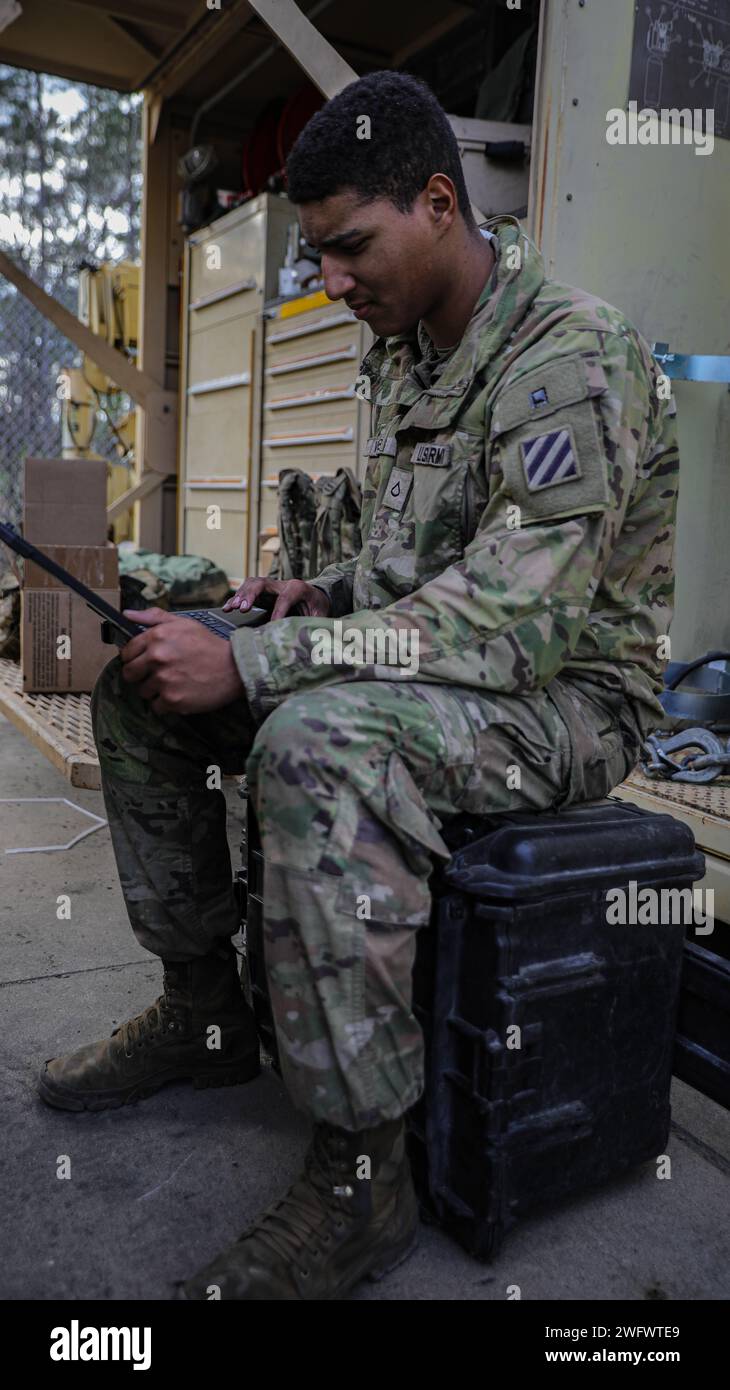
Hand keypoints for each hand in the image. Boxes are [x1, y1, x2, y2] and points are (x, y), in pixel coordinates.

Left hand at [119, 608, 245, 714]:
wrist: (234, 667)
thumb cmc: (209, 645)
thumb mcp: (183, 623)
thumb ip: (153, 617)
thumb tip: (127, 615)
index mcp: (157, 637)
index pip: (127, 652)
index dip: (133, 658)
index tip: (143, 661)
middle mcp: (157, 658)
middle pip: (129, 674)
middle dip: (140, 675)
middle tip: (156, 674)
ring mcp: (164, 680)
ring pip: (142, 691)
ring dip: (153, 690)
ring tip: (172, 683)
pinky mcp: (172, 700)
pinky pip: (156, 706)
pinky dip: (165, 703)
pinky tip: (179, 693)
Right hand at [223, 576, 330, 619]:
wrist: (316, 596)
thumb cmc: (318, 607)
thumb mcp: (322, 615)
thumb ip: (316, 624)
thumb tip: (311, 639)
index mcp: (299, 588)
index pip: (285, 597)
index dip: (278, 611)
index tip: (272, 624)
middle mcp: (282, 584)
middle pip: (262, 583)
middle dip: (250, 595)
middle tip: (241, 609)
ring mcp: (271, 586)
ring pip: (251, 584)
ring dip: (240, 596)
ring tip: (230, 608)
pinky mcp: (263, 591)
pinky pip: (247, 590)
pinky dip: (236, 598)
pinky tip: (227, 608)